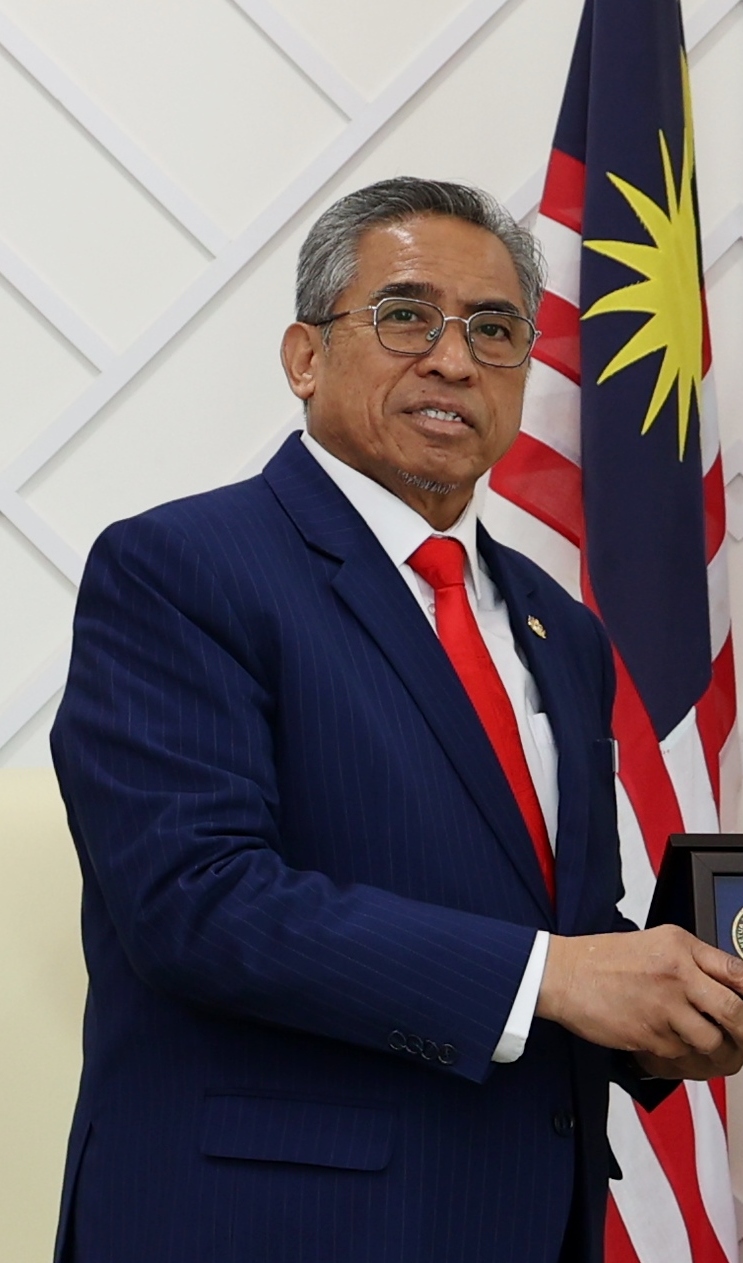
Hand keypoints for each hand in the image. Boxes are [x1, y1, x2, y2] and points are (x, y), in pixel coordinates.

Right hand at [536, 924, 742, 1078]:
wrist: (564, 975)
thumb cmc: (605, 959)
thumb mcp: (657, 942)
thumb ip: (694, 960)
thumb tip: (729, 985)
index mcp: (681, 947)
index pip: (737, 972)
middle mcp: (678, 976)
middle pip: (735, 1014)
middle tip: (740, 1037)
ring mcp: (664, 1009)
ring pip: (712, 1044)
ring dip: (717, 1053)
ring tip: (712, 1051)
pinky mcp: (650, 1036)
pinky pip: (683, 1057)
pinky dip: (685, 1059)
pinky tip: (678, 1049)